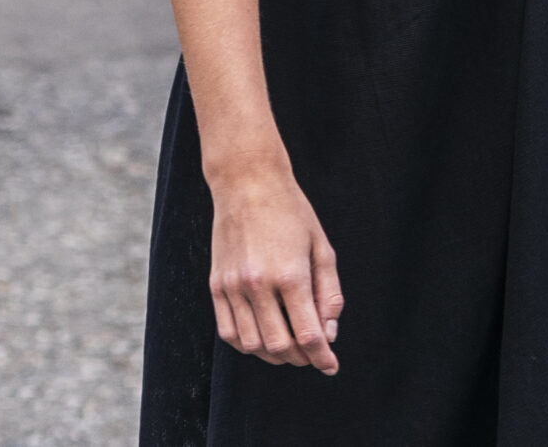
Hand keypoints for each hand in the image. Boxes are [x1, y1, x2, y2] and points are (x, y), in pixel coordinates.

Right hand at [207, 156, 342, 373]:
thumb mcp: (322, 248)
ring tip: (288, 346)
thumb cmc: (291, 212)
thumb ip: (329, 294)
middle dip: (301, 358)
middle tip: (312, 354)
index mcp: (290, 274)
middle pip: (280, 346)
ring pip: (252, 345)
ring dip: (274, 355)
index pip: (308, 335)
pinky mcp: (216, 285)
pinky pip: (228, 332)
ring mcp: (233, 286)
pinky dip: (247, 344)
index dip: (322, 358)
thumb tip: (329, 334)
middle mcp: (258, 284)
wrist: (247, 182)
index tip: (331, 366)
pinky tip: (262, 336)